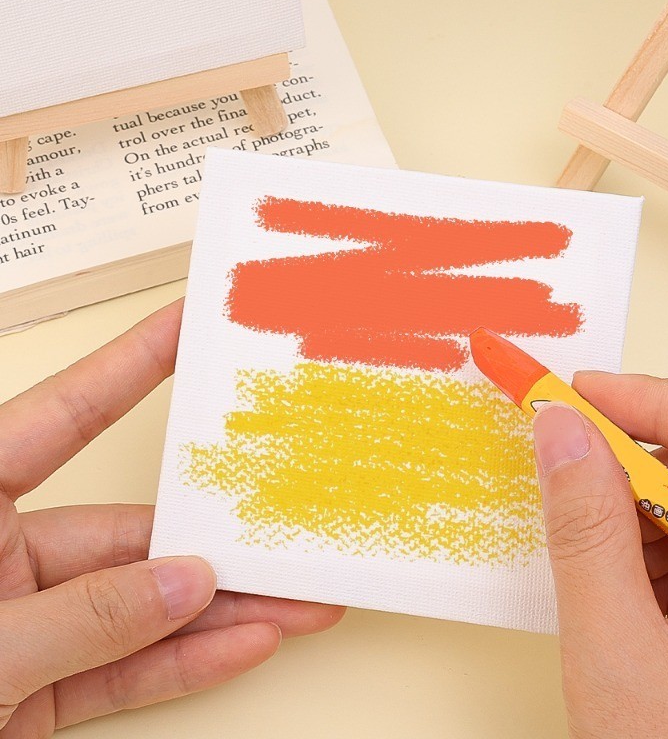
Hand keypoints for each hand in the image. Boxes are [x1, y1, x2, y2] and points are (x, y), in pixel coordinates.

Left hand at [0, 300, 343, 735]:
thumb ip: (81, 619)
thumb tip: (187, 584)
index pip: (64, 415)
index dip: (132, 365)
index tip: (189, 325)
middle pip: (126, 536)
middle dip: (213, 543)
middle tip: (279, 524)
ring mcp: (20, 624)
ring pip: (137, 610)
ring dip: (218, 613)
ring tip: (292, 604)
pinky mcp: (30, 689)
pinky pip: (118, 670)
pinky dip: (180, 664)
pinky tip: (242, 646)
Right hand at [531, 372, 667, 738]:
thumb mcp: (618, 652)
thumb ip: (584, 529)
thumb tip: (557, 430)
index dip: (662, 397)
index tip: (582, 394)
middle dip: (642, 455)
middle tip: (566, 455)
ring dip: (642, 507)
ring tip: (593, 546)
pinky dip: (654, 548)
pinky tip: (621, 583)